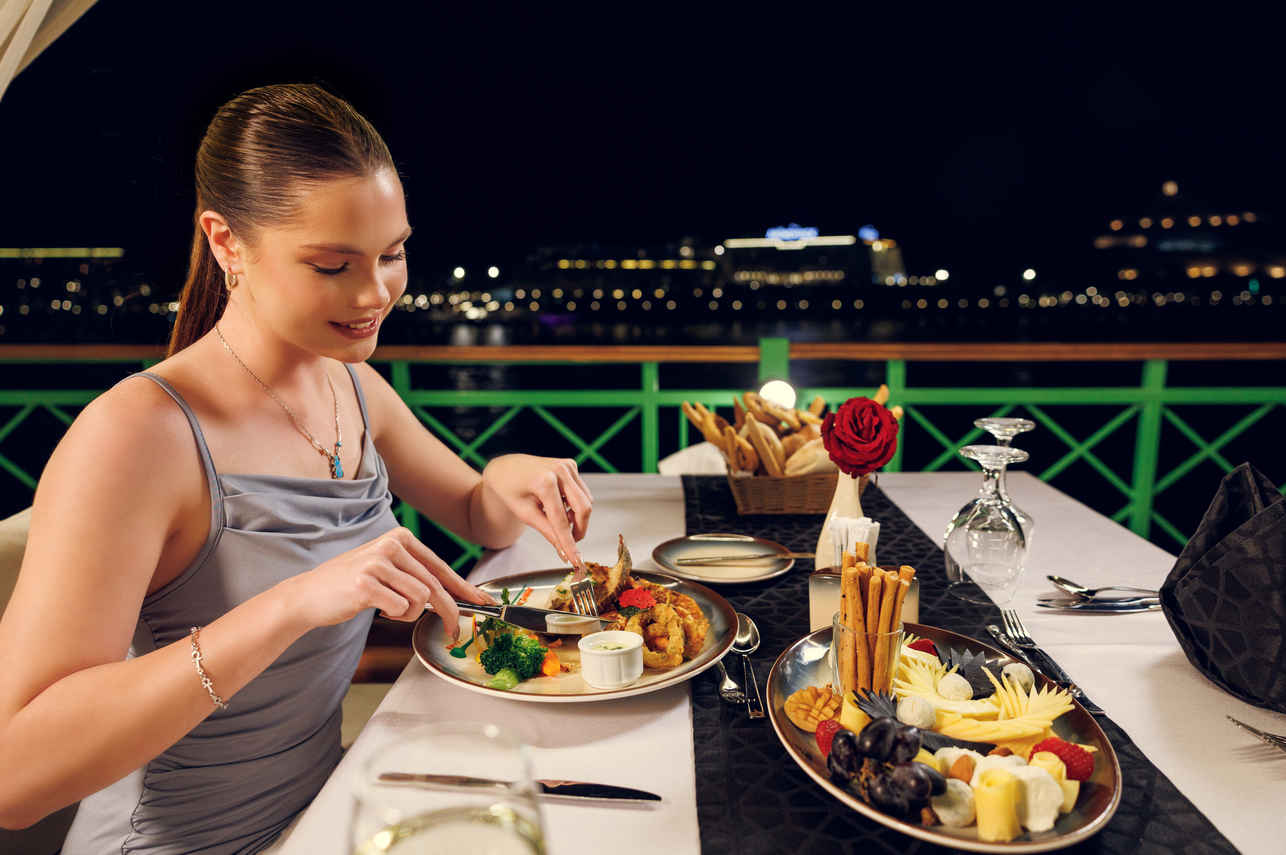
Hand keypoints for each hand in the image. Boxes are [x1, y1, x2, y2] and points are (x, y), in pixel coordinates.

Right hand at [290, 527, 494, 638]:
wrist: (309, 595)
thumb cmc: (351, 586)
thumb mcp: (387, 571)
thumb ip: (416, 576)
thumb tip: (454, 595)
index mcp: (400, 538)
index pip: (441, 567)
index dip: (465, 588)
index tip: (483, 602)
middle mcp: (391, 545)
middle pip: (436, 586)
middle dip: (449, 613)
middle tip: (453, 632)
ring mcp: (378, 562)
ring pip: (421, 598)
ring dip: (409, 614)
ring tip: (388, 609)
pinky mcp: (366, 583)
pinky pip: (401, 608)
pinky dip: (394, 616)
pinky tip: (376, 608)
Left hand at [481, 455, 592, 571]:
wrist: (505, 469)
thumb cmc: (510, 490)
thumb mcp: (525, 514)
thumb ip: (548, 532)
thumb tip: (565, 552)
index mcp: (544, 482)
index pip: (562, 520)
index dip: (570, 543)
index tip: (577, 560)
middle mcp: (560, 470)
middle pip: (583, 508)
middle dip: (579, 529)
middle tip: (569, 542)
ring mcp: (567, 465)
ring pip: (586, 501)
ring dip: (576, 517)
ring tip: (554, 518)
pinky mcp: (571, 465)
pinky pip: (582, 492)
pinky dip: (574, 505)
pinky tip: (558, 504)